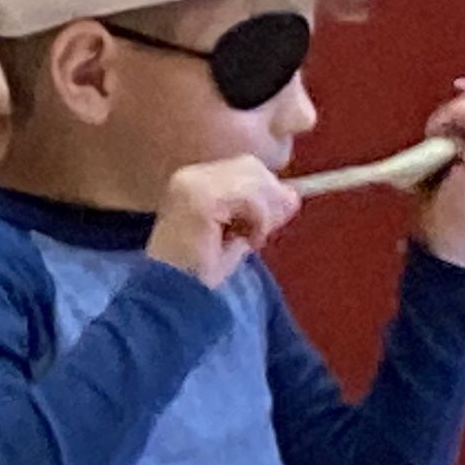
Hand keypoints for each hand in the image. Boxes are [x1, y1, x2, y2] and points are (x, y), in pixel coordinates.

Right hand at [147, 156, 302, 287]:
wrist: (173, 298)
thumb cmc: (197, 275)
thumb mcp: (236, 235)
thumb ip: (260, 212)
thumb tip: (291, 195)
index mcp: (191, 182)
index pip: (243, 167)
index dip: (268, 187)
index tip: (281, 214)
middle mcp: (188, 177)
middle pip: (250, 166)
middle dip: (271, 197)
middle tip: (268, 230)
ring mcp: (192, 185)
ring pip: (253, 179)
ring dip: (264, 214)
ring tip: (253, 241)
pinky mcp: (202, 199)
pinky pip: (249, 197)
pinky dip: (259, 220)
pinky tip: (249, 242)